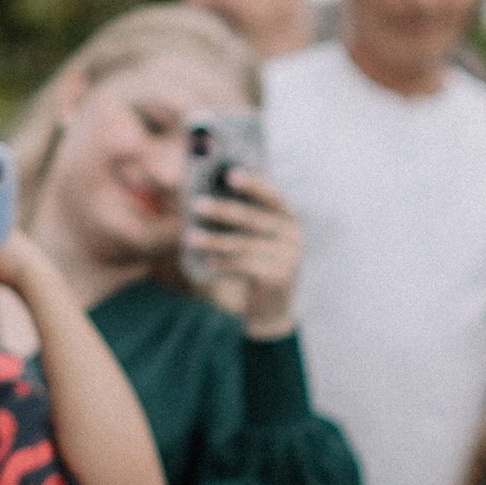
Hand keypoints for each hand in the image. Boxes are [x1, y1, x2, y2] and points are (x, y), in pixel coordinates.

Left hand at [183, 169, 303, 335]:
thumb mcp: (258, 241)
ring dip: (214, 240)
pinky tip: (207, 261)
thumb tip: (210, 195)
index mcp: (291, 220)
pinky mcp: (279, 278)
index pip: (273, 197)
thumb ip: (246, 220)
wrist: (272, 310)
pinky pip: (244, 266)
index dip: (253, 185)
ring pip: (244, 244)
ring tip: (190, 237)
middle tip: (196, 205)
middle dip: (223, 211)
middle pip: (254, 219)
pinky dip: (223, 263)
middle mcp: (295, 236)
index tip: (231, 175)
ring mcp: (290, 258)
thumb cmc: (258, 266)